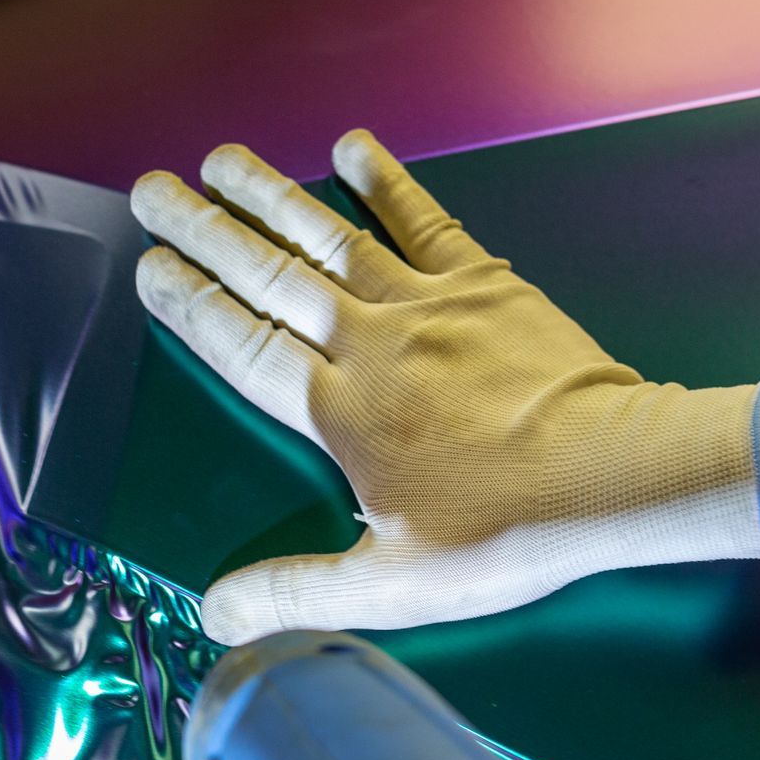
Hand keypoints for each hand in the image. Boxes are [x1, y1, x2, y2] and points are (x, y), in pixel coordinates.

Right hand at [130, 130, 759, 644]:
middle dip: (204, 231)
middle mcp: (369, 344)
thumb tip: (214, 613)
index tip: (148, 267)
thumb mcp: (394, 587)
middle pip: (268, 276)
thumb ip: (298, 592)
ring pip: (330, 237)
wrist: (612, 474)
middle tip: (153, 191)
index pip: (241, 345)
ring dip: (271, 194)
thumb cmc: (507, 532)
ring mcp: (427, 304)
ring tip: (222, 159)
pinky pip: (423, 220)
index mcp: (338, 413)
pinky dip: (386, 182)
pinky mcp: (484, 283)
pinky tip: (351, 146)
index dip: (189, 304)